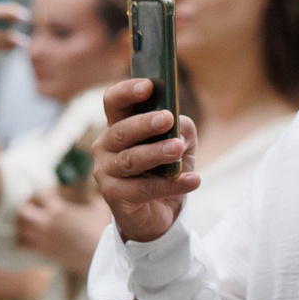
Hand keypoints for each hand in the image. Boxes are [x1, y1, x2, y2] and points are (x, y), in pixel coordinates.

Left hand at [14, 188, 111, 274]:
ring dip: (23, 224)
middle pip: (22, 210)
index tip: (52, 193)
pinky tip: (30, 238)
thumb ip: (93, 197)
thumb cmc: (103, 231)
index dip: (44, 191)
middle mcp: (47, 223)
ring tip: (30, 221)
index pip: (40, 193)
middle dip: (27, 206)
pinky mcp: (44, 253)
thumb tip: (94, 192)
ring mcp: (43, 239)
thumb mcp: (100, 208)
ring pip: (20, 229)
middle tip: (34, 206)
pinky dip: (22, 241)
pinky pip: (23, 246)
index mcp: (59, 209)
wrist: (103, 257)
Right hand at [90, 79, 199, 243]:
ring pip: (130, 160)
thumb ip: (182, 130)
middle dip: (144, 123)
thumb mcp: (180, 144)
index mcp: (119, 126)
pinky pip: (144, 189)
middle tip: (167, 119)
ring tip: (177, 149)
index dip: (127, 91)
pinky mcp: (114, 197)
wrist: (159, 213)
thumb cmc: (165, 171)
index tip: (148, 86)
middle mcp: (106, 146)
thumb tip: (179, 129)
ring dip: (156, 153)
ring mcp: (106, 172)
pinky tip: (193, 180)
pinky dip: (171, 185)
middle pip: (121, 131)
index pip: (114, 101)